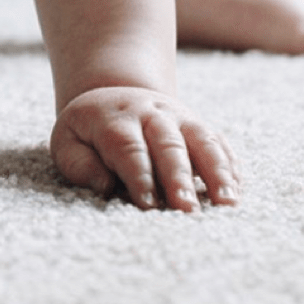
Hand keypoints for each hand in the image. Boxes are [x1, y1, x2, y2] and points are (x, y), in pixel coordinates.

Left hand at [51, 87, 240, 210]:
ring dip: (216, 172)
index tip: (147, 204)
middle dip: (178, 178)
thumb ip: (78, 163)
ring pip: (202, 140)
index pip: (128, 148)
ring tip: (227, 203)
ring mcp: (179, 117)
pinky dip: (229, 166)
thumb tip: (103, 185)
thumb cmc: (88, 131)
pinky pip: (219, 143)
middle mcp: (151, 114)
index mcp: (114, 119)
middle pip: (168, 145)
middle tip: (186, 209)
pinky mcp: (199, 126)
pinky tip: (235, 193)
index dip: (139, 176)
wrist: (114, 94)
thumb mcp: (67, 141)